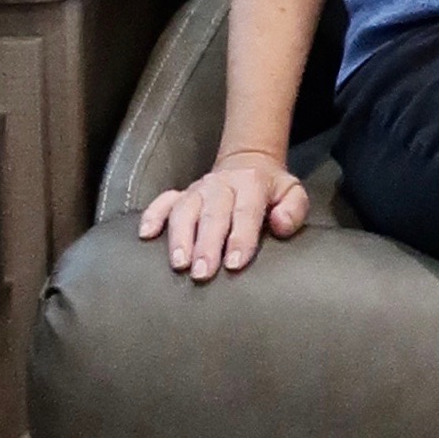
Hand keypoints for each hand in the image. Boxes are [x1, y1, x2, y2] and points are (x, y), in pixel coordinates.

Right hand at [140, 151, 309, 280]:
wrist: (247, 164)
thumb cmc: (271, 190)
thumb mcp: (292, 193)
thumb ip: (293, 209)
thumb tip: (280, 225)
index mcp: (251, 184)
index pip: (246, 212)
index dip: (240, 238)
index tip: (234, 264)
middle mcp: (221, 185)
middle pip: (212, 215)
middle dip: (206, 245)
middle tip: (202, 273)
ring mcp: (197, 189)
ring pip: (184, 210)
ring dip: (180, 238)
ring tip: (178, 264)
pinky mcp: (180, 194)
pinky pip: (162, 202)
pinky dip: (152, 216)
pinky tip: (146, 235)